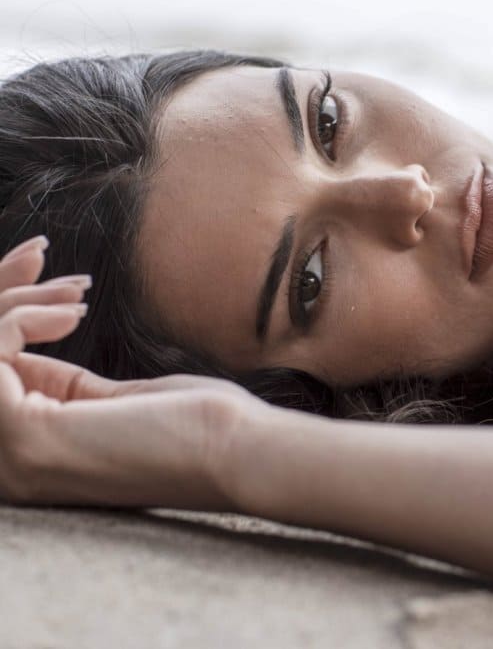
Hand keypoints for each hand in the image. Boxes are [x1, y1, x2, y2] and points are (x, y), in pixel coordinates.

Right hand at [0, 237, 259, 508]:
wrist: (237, 452)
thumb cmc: (195, 424)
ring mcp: (6, 460)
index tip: (39, 267)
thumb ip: (58, 385)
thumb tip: (20, 343)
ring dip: (12, 299)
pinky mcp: (23, 436)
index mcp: (20, 460)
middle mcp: (1, 469)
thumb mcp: (108, 401)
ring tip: (77, 292)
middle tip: (41, 255)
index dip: (2, 313)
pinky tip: (74, 314)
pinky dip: (22, 316)